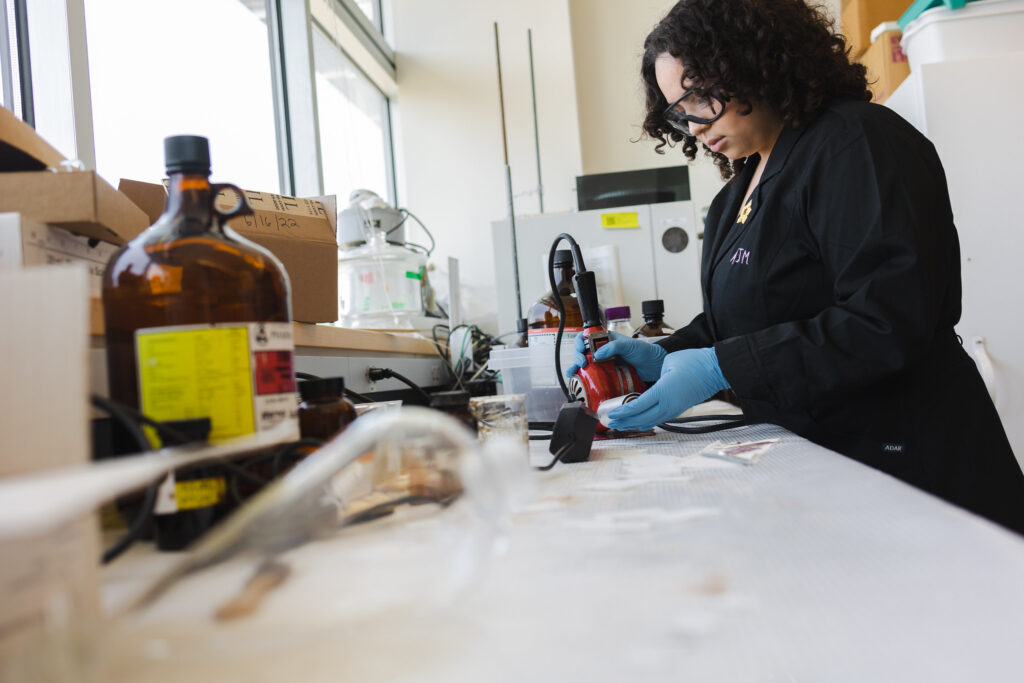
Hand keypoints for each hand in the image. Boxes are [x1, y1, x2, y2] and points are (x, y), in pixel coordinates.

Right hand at [565, 330, 665, 381]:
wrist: (655, 366)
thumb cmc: (645, 352)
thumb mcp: (630, 345)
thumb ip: (614, 347)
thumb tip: (597, 354)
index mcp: (606, 339)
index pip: (586, 337)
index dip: (580, 343)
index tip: (583, 352)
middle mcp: (603, 350)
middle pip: (582, 352)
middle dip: (577, 357)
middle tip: (582, 364)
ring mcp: (604, 363)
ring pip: (585, 364)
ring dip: (576, 368)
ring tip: (573, 374)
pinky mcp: (607, 375)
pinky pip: (593, 376)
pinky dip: (585, 378)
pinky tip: (580, 381)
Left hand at [606, 347, 728, 430]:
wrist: (715, 369)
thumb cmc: (694, 362)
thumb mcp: (668, 363)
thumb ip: (655, 377)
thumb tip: (648, 387)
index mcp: (662, 392)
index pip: (637, 406)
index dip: (623, 412)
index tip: (612, 414)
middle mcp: (668, 405)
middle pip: (641, 418)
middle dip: (625, 422)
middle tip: (611, 423)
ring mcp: (674, 409)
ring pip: (651, 421)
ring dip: (635, 424)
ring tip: (622, 426)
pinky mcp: (679, 409)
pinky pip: (659, 419)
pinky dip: (646, 422)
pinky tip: (639, 422)